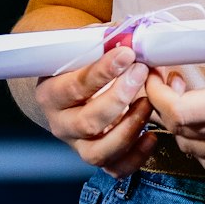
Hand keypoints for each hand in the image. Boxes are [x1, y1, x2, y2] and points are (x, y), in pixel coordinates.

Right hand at [34, 46, 156, 177]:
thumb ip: (105, 40)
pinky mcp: (97, 158)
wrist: (72, 90)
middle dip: (120, 97)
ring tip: (149, 103)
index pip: (76, 85)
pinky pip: (115, 169)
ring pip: (99, 152)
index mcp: (51, 93)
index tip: (128, 54)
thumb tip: (132, 34)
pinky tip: (152, 136)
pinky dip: (136, 157)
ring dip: (129, 128)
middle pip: (88, 122)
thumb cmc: (82, 64)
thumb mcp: (85, 46)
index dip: (103, 71)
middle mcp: (61, 124)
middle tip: (142, 72)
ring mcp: (78, 145)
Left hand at [145, 28, 204, 175]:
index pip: (181, 112)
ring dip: (183, 130)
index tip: (155, 76)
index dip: (159, 95)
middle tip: (172, 83)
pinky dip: (204, 148)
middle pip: (184, 135)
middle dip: (167, 109)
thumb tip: (182, 39)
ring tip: (191, 102)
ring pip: (198, 153)